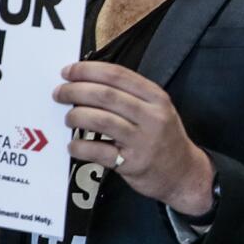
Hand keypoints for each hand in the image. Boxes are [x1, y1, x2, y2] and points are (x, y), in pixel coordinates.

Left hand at [54, 61, 216, 215]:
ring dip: (76, 116)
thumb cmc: (163, 138)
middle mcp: (152, 116)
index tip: (68, 71)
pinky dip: (79, 147)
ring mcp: (143, 141)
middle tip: (60, 93)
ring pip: (100, 120)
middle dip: (75, 91)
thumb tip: (87, 82)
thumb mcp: (157, 109)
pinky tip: (74, 146)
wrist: (184, 173)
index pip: (118, 75)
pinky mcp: (133, 163)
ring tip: (69, 118)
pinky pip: (98, 152)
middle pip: (106, 95)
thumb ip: (129, 95)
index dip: (88, 70)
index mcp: (156, 98)